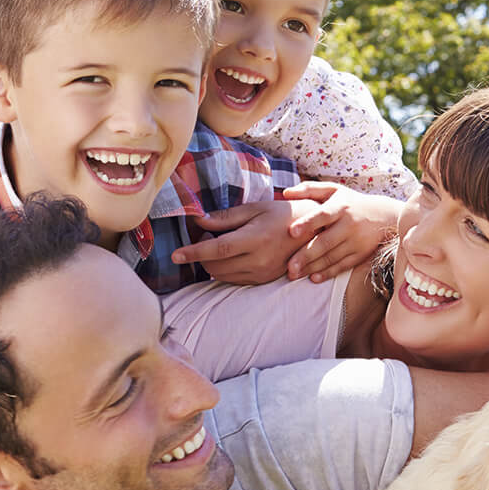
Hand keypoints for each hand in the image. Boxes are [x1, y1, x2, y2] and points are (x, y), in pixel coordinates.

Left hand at [171, 200, 312, 284]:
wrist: (313, 232)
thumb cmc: (282, 215)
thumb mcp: (254, 209)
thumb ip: (225, 217)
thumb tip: (199, 221)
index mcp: (256, 239)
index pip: (217, 250)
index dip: (193, 253)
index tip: (175, 256)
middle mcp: (259, 260)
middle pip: (216, 266)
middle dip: (201, 255)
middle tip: (207, 236)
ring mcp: (262, 273)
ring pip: (222, 276)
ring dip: (212, 263)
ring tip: (220, 245)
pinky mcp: (264, 280)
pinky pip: (234, 280)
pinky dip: (225, 269)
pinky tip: (232, 255)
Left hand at [280, 182, 401, 282]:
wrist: (385, 216)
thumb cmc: (351, 202)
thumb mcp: (334, 190)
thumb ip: (309, 189)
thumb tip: (285, 194)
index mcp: (340, 206)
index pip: (323, 215)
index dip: (308, 223)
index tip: (292, 232)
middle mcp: (349, 224)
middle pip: (326, 242)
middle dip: (307, 255)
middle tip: (289, 267)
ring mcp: (356, 241)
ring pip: (332, 257)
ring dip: (313, 267)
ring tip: (294, 274)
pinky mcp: (361, 254)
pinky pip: (343, 266)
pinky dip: (328, 273)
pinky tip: (313, 278)